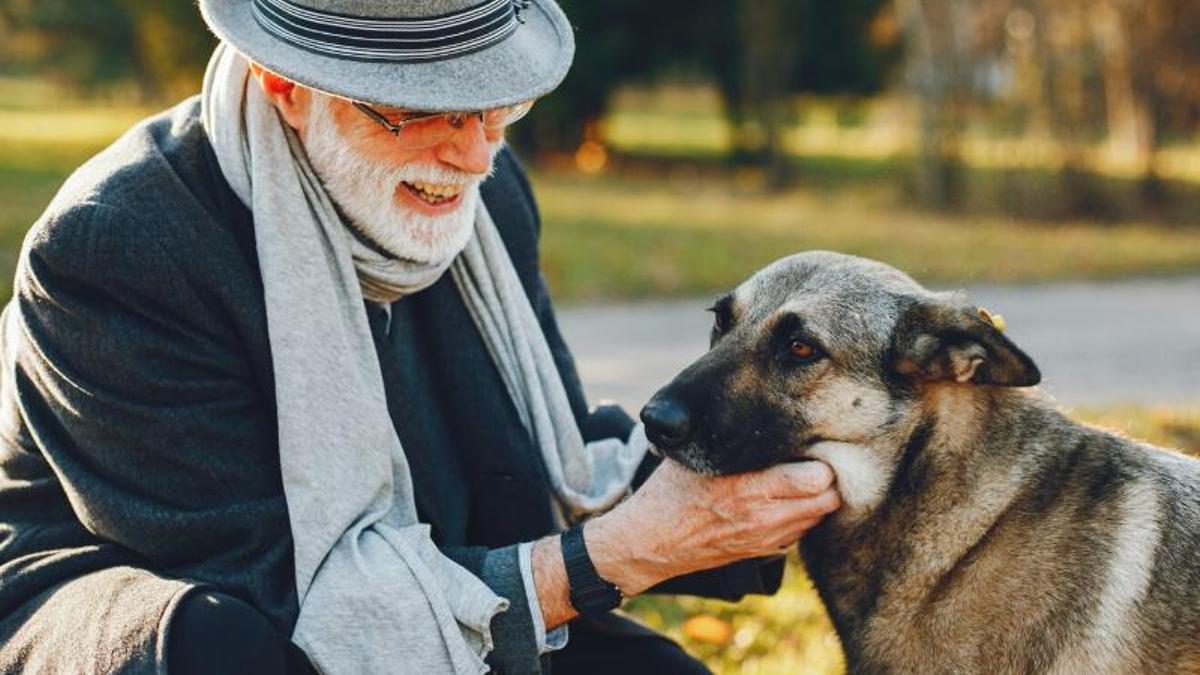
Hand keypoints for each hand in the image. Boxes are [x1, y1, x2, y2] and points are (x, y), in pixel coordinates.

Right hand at [585, 459, 839, 594]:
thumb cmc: (671, 491)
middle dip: (828, 478)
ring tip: (802, 479)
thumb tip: (758, 402)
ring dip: (818, 498)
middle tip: (815, 459)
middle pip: (828, 498)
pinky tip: (785, 501)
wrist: (651, 541)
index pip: (817, 477)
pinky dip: (803, 516)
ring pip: (820, 516)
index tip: (812, 443)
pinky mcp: (764, 552)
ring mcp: (767, 538)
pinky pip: (802, 532)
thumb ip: (732, 437)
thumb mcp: (697, 455)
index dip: (822, 458)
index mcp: (750, 487)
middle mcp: (765, 516)